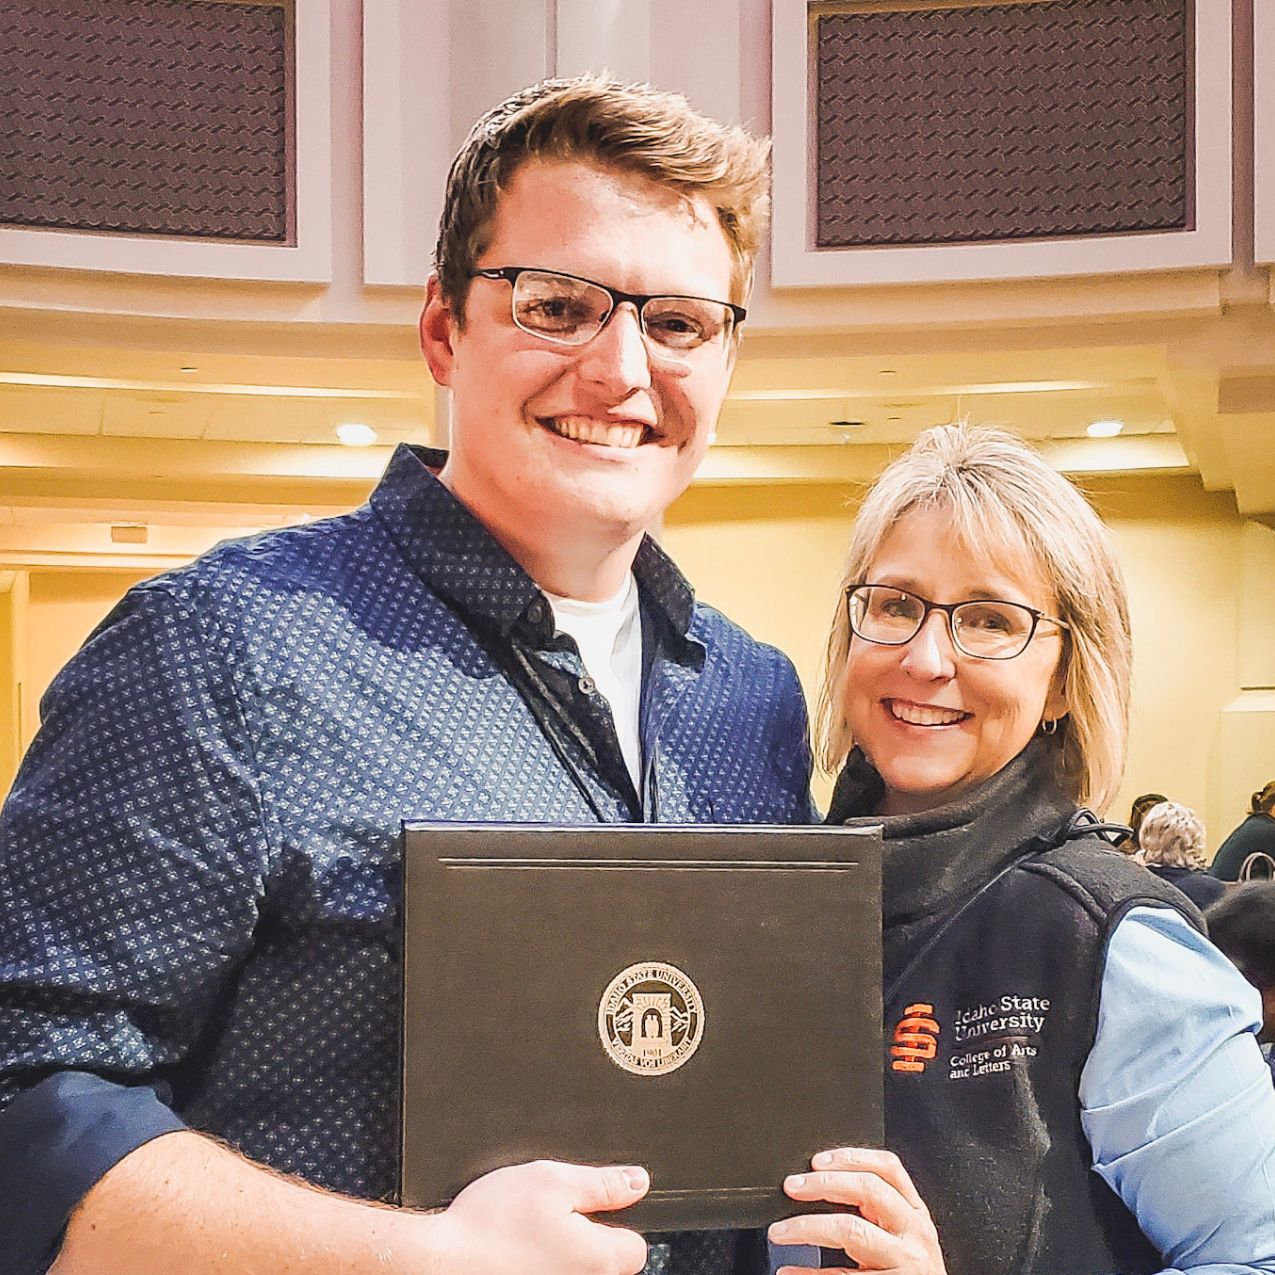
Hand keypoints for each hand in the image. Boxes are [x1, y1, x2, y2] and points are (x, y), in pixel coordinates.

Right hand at [431, 1159, 649, 1274]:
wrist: (437, 1261)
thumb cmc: (490, 1224)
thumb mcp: (552, 1181)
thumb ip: (602, 1183)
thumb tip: (638, 1182)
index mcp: (598, 1260)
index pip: (635, 1247)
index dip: (613, 1221)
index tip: (585, 1211)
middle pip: (605, 1264)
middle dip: (584, 1239)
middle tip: (548, 1219)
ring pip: (573, 1271)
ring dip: (558, 1255)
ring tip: (526, 1238)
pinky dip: (535, 1266)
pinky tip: (514, 1255)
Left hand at [767, 1148, 945, 1274]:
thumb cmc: (907, 1273)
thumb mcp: (901, 1234)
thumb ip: (876, 1209)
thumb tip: (819, 1184)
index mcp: (915, 1213)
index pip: (888, 1168)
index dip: (851, 1157)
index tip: (816, 1161)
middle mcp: (915, 1232)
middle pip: (867, 1189)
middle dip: (823, 1184)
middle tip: (791, 1187)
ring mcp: (906, 1261)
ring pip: (851, 1229)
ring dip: (806, 1227)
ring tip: (779, 1232)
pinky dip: (810, 1273)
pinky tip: (790, 1271)